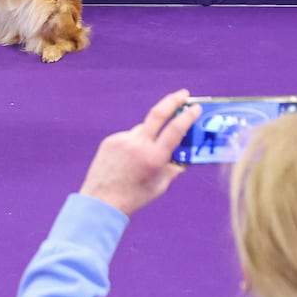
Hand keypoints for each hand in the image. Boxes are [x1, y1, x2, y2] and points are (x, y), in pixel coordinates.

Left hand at [79, 90, 201, 216]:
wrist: (101, 202)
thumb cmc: (134, 197)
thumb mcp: (160, 185)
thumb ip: (172, 168)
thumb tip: (182, 157)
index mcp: (154, 157)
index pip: (175, 129)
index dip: (188, 116)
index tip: (195, 107)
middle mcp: (138, 145)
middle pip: (158, 113)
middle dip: (173, 100)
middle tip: (184, 94)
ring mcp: (122, 140)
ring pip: (143, 129)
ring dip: (150, 135)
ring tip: (143, 157)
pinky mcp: (111, 141)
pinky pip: (128, 137)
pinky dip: (134, 144)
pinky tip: (129, 160)